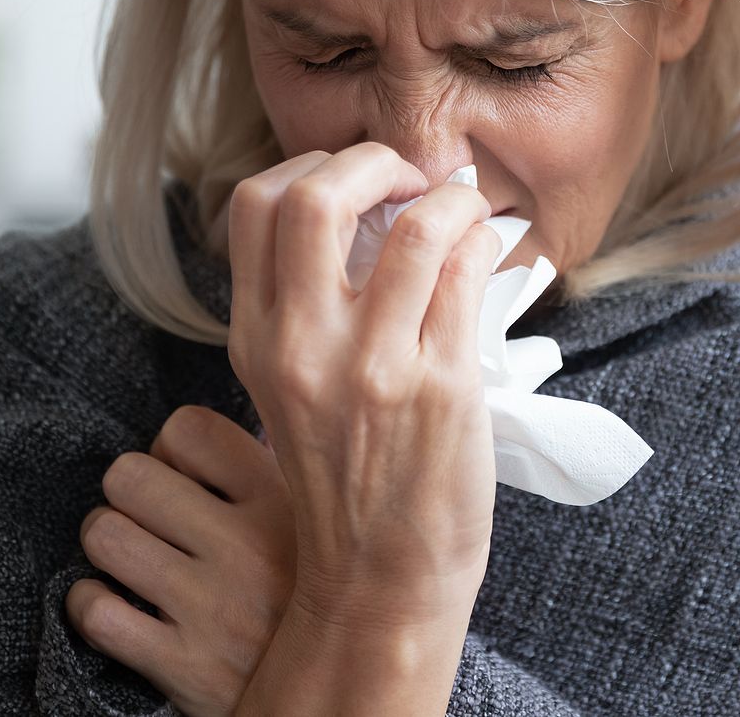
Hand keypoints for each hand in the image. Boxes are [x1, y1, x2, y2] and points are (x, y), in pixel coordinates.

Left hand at [66, 404, 295, 716]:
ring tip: (132, 560)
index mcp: (283, 502)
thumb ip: (276, 475)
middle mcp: (248, 547)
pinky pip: (94, 611)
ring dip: (107, 545)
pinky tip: (118, 607)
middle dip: (127, 496)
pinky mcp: (182, 666)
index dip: (170, 449)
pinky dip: (89, 605)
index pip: (188, 428)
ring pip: (103, 536)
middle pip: (128, 475)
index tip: (183, 477)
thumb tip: (228, 426)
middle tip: (149, 520)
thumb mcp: (318, 526)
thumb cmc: (309, 598)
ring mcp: (212, 608)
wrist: (333, 696)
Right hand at [226, 142, 500, 631]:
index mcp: (256, 339)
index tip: (355, 182)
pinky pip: (467, 272)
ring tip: (462, 210)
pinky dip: (484, 239)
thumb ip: (306, 306)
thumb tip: (374, 209)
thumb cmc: (346, 479)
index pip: (253, 205)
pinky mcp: (439, 385)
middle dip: (373, 160)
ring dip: (452, 196)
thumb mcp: (290, 387)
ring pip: (415, 225)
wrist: (380, 579)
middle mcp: (302, 346)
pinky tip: (486, 250)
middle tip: (406, 179)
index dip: (310, 166)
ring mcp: (372, 366)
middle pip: (315, 195)